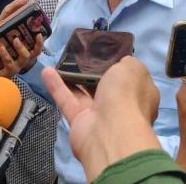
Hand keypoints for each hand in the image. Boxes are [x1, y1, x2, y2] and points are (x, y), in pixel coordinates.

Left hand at [0, 0, 42, 77]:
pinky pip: (9, 63)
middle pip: (36, 52)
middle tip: (37, 34)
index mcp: (24, 46)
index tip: (40, 30)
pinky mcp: (6, 70)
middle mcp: (23, 56)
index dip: (41, 38)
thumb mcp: (1, 26)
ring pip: (25, 57)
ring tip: (16, 40)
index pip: (37, 42)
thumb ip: (11, 12)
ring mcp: (16, 64)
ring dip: (22, 48)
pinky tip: (1, 48)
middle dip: (38, 44)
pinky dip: (6, 55)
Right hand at [41, 56, 159, 181]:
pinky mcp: (80, 121)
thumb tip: (122, 63)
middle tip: (82, 55)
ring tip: (61, 60)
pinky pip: (67, 99)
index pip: (131, 78)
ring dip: (73, 76)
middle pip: (106, 86)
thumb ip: (127, 63)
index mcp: (139, 94)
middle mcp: (121, 105)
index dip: (120, 66)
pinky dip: (57, 86)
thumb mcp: (133, 68)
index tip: (108, 54)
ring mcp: (100, 115)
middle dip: (95, 72)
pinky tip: (46, 71)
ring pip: (84, 92)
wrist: (110, 131)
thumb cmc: (126, 95)